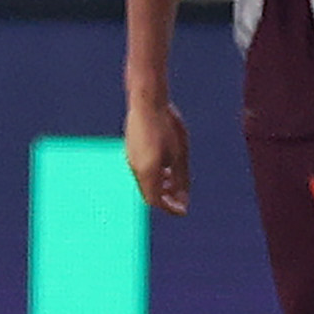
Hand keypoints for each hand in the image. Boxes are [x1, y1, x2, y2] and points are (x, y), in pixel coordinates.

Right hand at [124, 97, 189, 215]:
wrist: (147, 102)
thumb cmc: (167, 127)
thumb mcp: (179, 156)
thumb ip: (180, 180)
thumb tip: (183, 202)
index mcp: (147, 172)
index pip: (156, 201)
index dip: (169, 208)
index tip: (182, 211)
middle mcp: (135, 168)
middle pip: (149, 193)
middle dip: (165, 198)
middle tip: (180, 198)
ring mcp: (130, 158)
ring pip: (144, 181)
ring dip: (159, 186)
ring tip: (174, 180)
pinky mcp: (130, 149)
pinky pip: (140, 170)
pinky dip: (154, 175)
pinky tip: (164, 165)